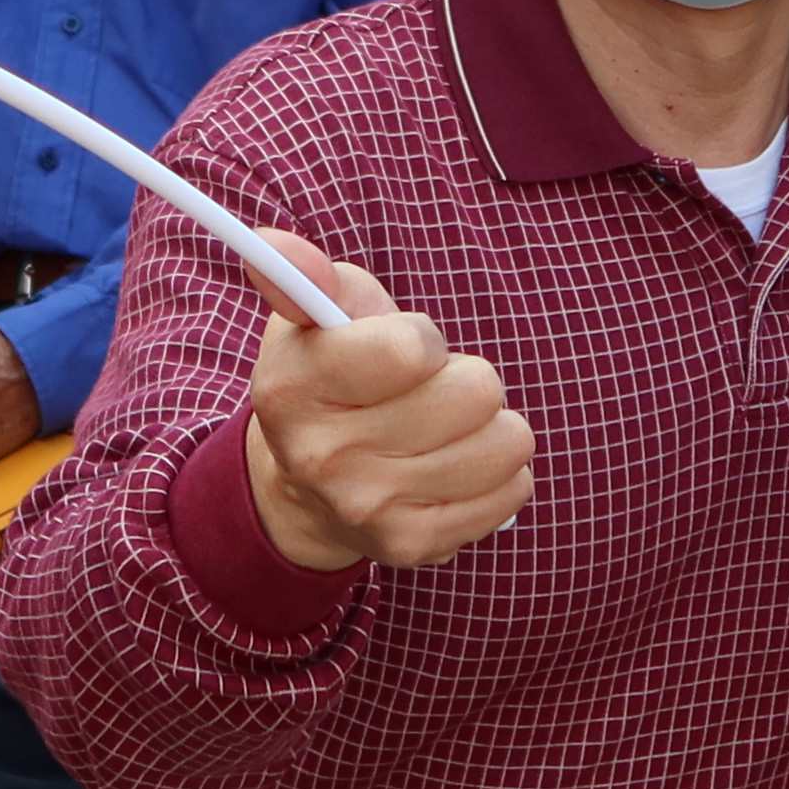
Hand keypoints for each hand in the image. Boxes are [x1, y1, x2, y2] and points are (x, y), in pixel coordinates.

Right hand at [238, 230, 528, 574]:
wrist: (307, 487)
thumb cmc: (333, 376)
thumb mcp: (319, 317)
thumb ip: (307, 274)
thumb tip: (275, 242)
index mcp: (292, 388)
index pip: (413, 349)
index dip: (424, 339)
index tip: (406, 350)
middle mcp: (323, 457)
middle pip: (475, 393)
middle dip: (464, 380)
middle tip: (429, 392)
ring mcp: (370, 510)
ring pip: (506, 444)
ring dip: (490, 426)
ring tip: (448, 428)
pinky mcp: (415, 546)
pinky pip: (513, 490)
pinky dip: (498, 471)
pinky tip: (456, 466)